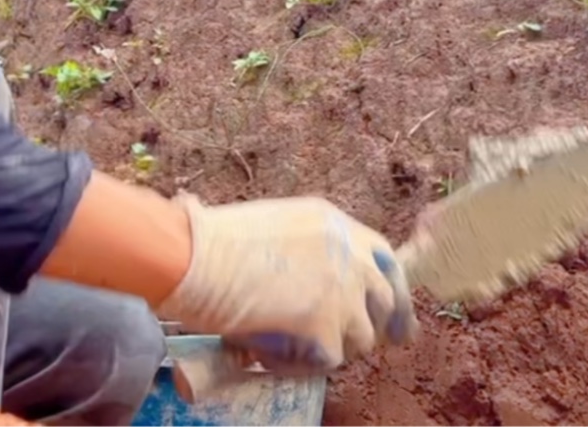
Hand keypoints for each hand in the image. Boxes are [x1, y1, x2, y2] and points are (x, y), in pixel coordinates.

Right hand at [157, 193, 417, 374]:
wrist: (193, 258)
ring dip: (332, 346)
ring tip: (289, 345)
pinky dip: (298, 365)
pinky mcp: (328, 326)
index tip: (394, 311)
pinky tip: (267, 356)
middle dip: (383, 324)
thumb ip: (304, 250)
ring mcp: (342, 291)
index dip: (389, 287)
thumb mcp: (272, 226)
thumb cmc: (210, 242)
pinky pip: (327, 361)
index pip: (382, 257)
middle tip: (372, 344)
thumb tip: (312, 285)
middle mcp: (348, 253)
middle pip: (386, 297)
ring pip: (361, 336)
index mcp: (333, 222)